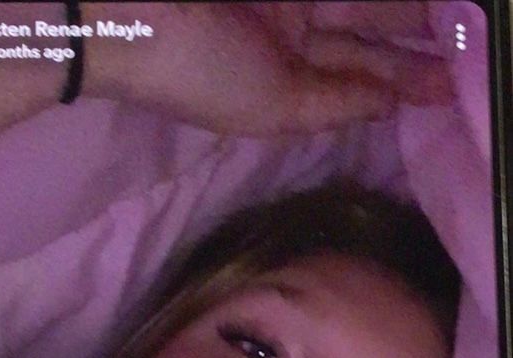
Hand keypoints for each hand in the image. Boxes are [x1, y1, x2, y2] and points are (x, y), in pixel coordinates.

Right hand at [93, 2, 451, 137]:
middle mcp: (291, 36)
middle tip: (468, 36)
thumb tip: (390, 105)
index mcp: (285, 83)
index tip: (451, 82)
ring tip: (457, 12)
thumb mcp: (274, 106)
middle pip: (369, 34)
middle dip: (416, 39)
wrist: (130, 12)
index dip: (404, 81)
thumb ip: (336, 104)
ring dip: (406, 6)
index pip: (356, 82)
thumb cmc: (201, 73)